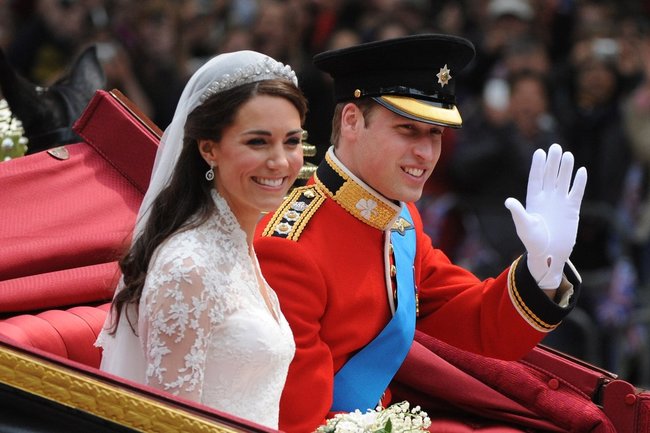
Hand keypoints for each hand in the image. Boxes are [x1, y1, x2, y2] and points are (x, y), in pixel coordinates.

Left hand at [504, 144, 587, 287]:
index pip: (536, 179)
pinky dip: (579, 182)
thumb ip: (518, 213)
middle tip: (555, 147)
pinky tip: (581, 171)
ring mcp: (560, 202)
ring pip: (563, 181)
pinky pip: (576, 192)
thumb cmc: (533, 242)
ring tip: (567, 155)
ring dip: (566, 169)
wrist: (548, 254)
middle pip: (550, 176)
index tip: (540, 152)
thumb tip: (508, 201)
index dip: (538, 166)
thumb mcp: (524, 226)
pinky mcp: (572, 209)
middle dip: (552, 162)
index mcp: (533, 200)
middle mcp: (547, 198)